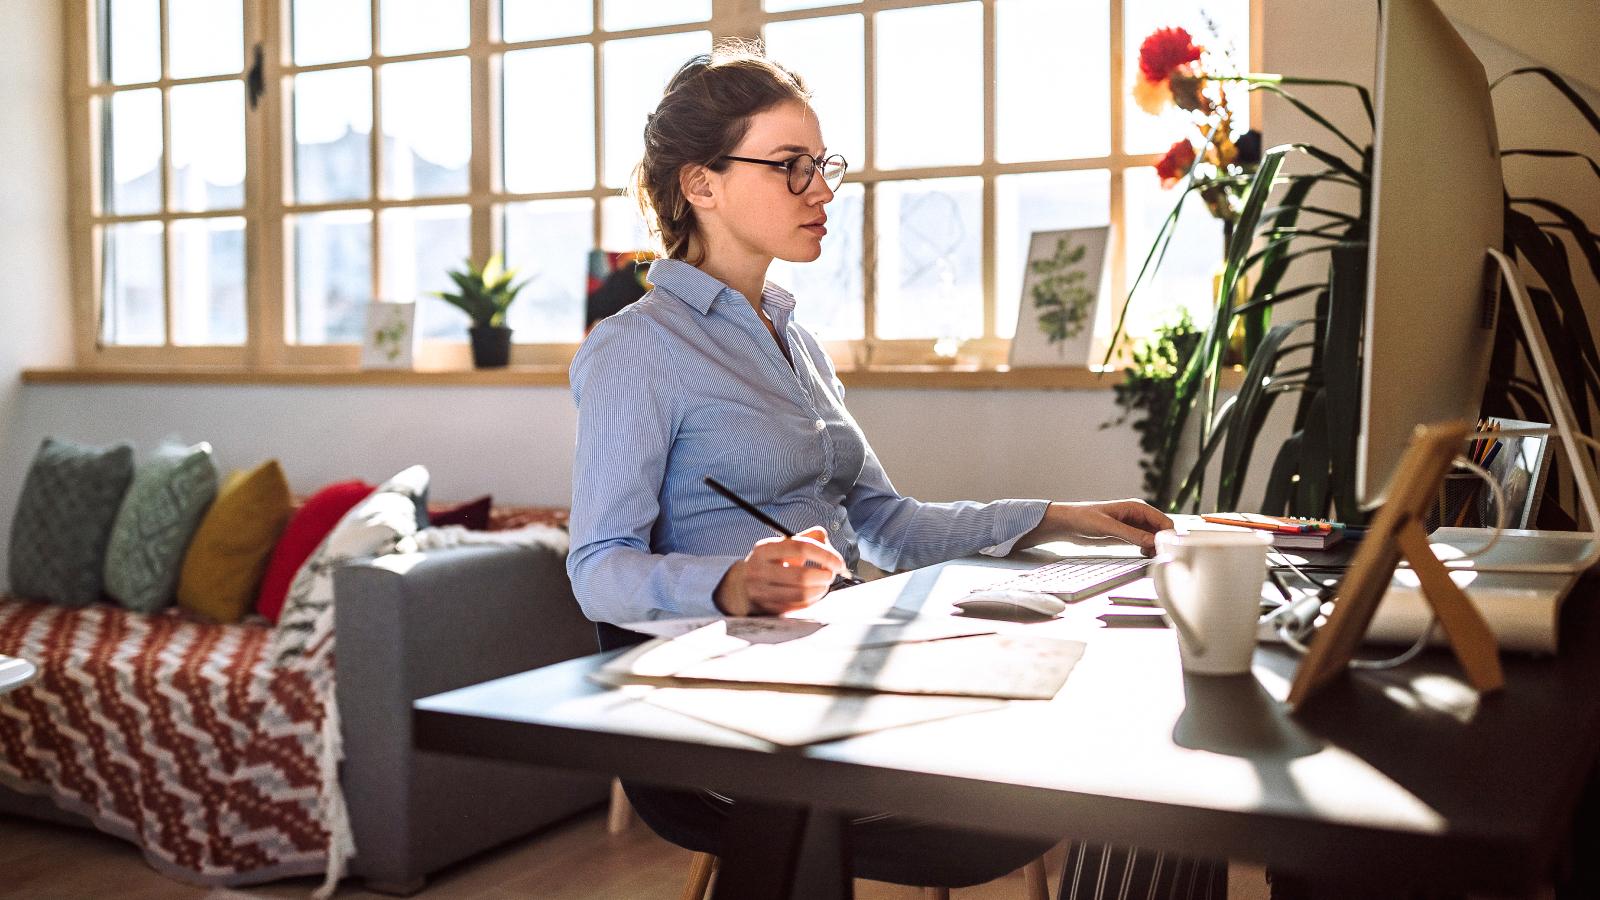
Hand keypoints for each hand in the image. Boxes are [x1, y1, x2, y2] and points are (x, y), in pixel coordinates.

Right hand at [714, 526, 844, 616]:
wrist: (741, 585)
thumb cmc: (770, 562)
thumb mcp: (782, 545)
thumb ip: (807, 538)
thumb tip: (828, 543)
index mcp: (764, 549)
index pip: (801, 548)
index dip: (825, 555)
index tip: (838, 561)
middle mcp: (759, 570)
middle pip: (803, 575)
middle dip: (825, 575)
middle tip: (832, 573)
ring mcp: (761, 592)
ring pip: (802, 594)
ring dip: (821, 589)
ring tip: (824, 583)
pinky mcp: (767, 608)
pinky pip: (798, 606)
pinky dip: (813, 600)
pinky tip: (815, 593)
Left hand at [1025, 499, 1173, 555]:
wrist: (1067, 524)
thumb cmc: (1083, 518)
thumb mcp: (1107, 527)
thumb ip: (1130, 534)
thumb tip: (1152, 541)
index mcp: (1136, 507)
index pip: (1163, 520)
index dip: (1168, 534)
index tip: (1166, 548)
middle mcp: (1138, 516)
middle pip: (1161, 530)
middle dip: (1163, 542)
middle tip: (1160, 556)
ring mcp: (1133, 527)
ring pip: (1154, 538)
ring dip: (1156, 547)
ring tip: (1152, 557)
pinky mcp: (1127, 536)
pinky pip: (1145, 543)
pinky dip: (1148, 550)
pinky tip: (1144, 555)